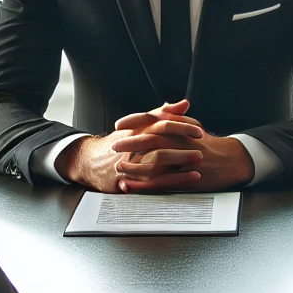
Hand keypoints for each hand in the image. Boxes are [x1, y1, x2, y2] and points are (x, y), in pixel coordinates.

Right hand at [56, 101, 202, 191]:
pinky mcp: (126, 182)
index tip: (199, 131)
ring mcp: (129, 165)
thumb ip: (162, 114)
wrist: (90, 161)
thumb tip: (184, 104)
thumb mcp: (138, 124)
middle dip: (182, 150)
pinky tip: (179, 188)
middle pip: (159, 146)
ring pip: (155, 168)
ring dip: (177, 172)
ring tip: (197, 172)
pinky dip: (164, 187)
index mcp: (138, 130)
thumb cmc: (120, 141)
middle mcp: (133, 147)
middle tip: (202, 152)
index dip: (181, 128)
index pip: (161, 125)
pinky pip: (148, 186)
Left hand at [113, 101, 253, 192]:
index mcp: (181, 128)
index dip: (135, 121)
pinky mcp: (187, 179)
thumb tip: (162, 108)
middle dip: (131, 142)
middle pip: (152, 140)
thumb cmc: (208, 143)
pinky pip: (163, 183)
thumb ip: (176, 116)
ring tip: (119, 166)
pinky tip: (132, 186)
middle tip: (114, 145)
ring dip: (135, 165)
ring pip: (156, 163)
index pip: (155, 120)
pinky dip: (145, 185)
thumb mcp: (193, 125)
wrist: (231, 161)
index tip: (119, 123)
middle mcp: (182, 143)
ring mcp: (185, 162)